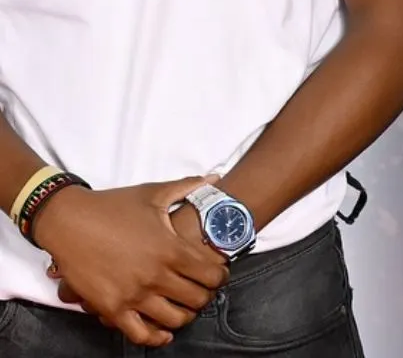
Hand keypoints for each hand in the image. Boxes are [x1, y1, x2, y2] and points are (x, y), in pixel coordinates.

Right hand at [33, 175, 227, 346]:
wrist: (70, 221)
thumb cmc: (115, 206)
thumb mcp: (154, 193)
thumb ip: (188, 187)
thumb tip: (214, 176)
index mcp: (170, 248)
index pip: (210, 274)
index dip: (220, 276)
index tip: (219, 273)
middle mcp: (156, 275)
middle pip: (196, 299)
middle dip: (206, 296)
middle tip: (204, 291)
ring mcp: (133, 295)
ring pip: (173, 319)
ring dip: (185, 316)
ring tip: (185, 308)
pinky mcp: (111, 309)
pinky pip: (139, 334)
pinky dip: (155, 337)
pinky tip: (163, 332)